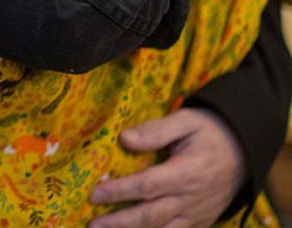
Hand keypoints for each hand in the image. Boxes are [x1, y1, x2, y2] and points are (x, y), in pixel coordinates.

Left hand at [88, 109, 244, 227]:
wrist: (244, 150)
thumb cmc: (210, 132)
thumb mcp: (186, 121)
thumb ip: (156, 130)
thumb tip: (125, 138)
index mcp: (186, 172)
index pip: (147, 186)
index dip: (119, 192)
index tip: (94, 194)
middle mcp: (191, 198)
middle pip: (151, 215)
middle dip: (119, 222)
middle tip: (93, 224)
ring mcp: (196, 213)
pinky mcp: (200, 221)